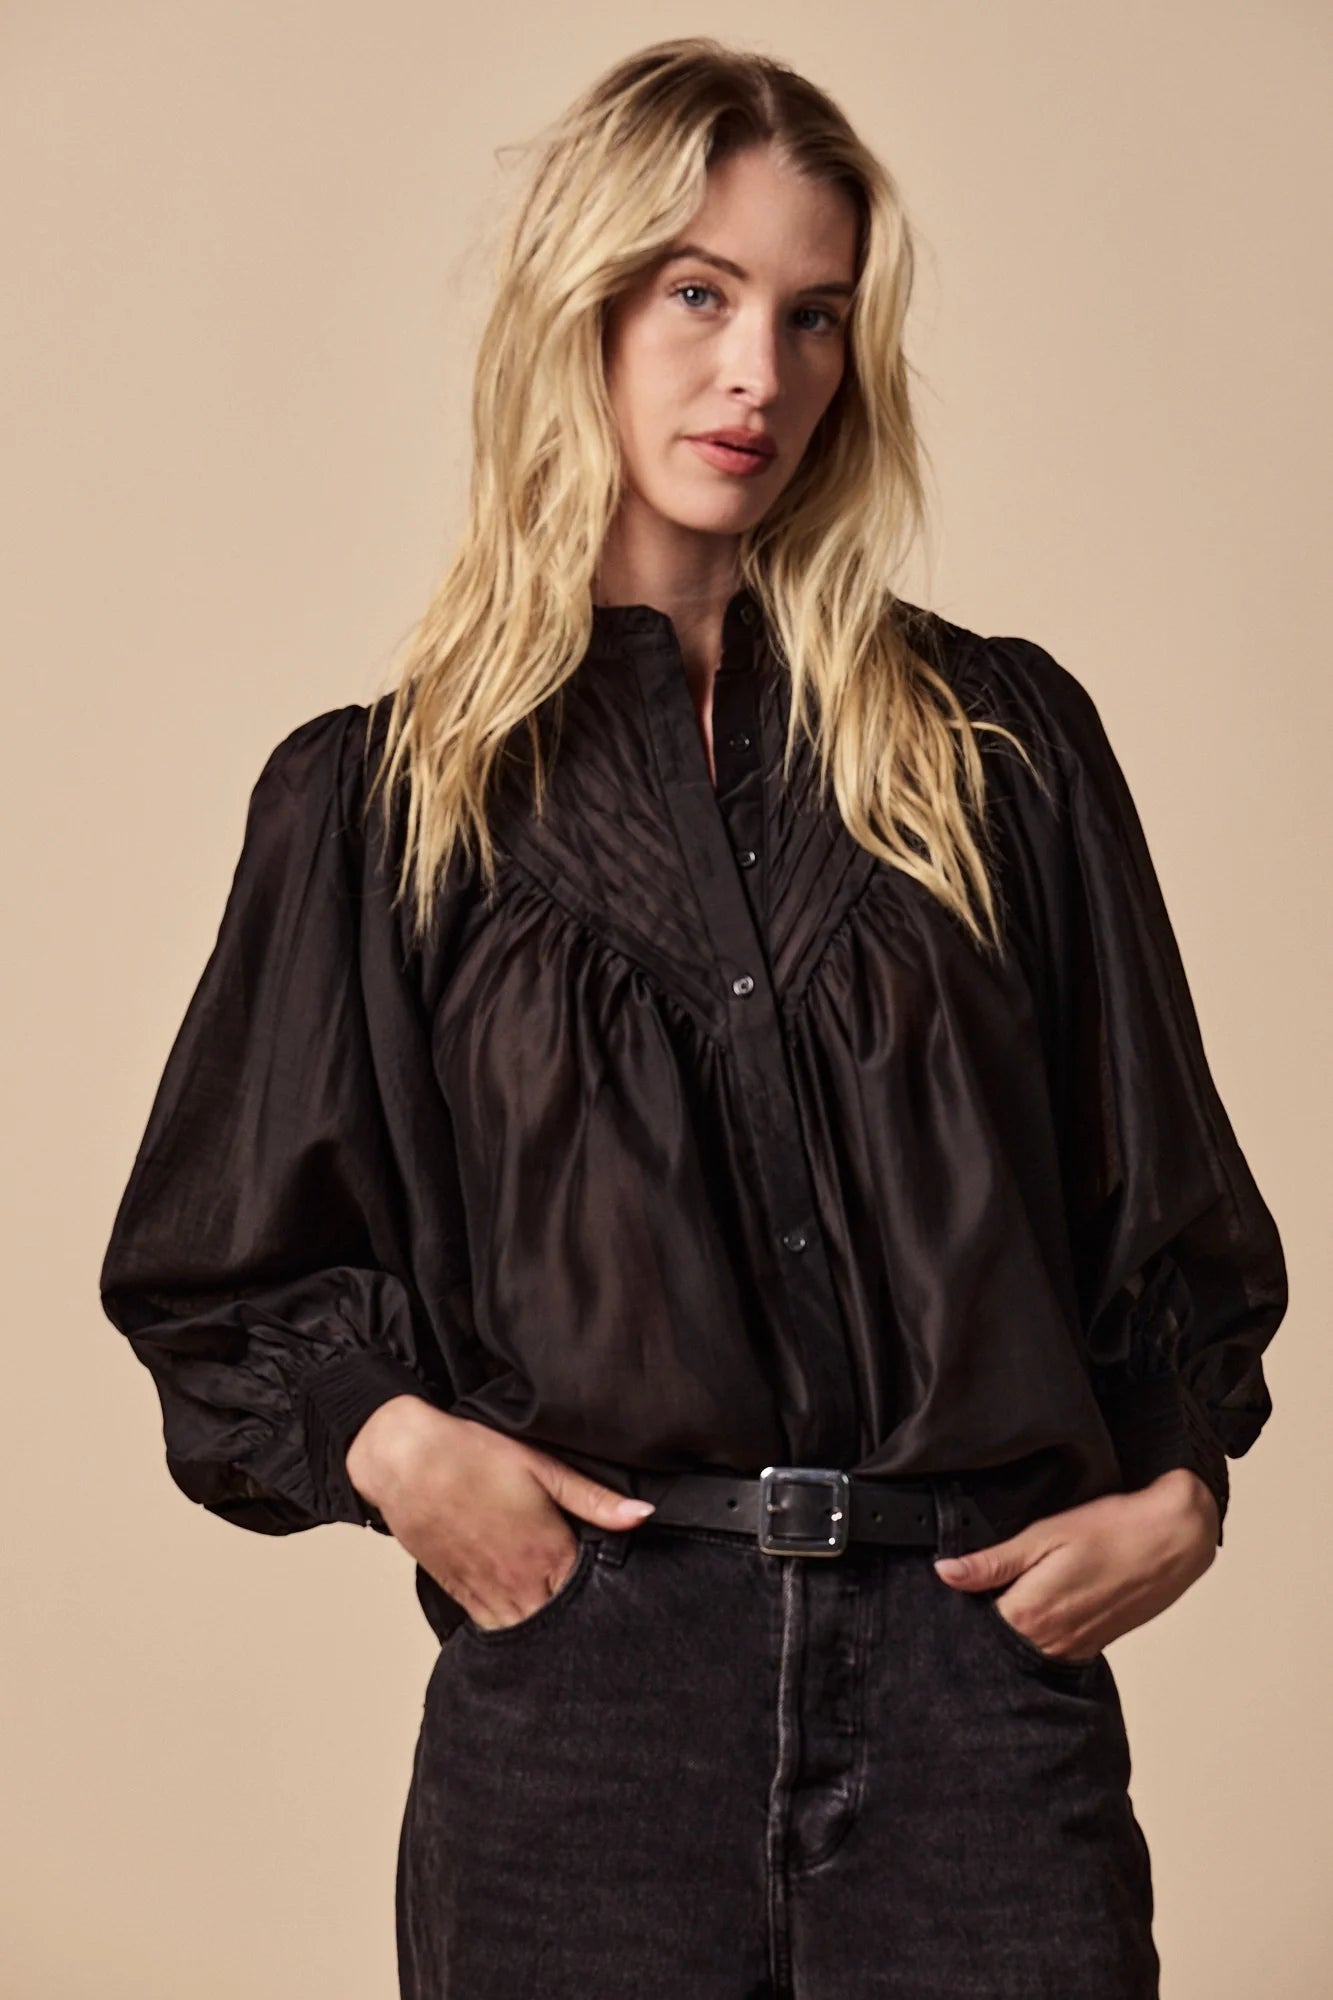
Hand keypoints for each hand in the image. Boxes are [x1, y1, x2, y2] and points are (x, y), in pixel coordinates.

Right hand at [344, 1397, 656, 1629]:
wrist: (407, 1461)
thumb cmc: (473, 1456)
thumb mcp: (543, 1467)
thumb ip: (594, 1499)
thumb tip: (643, 1516)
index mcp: (549, 1553)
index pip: (592, 1599)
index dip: (612, 1604)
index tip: (628, 1607)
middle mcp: (520, 1583)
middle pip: (561, 1626)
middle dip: (581, 1629)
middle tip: (602, 1629)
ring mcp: (487, 1594)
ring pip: (527, 1637)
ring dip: (547, 1636)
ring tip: (568, 1635)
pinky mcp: (461, 1595)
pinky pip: (493, 1630)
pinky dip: (511, 1632)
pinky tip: (524, 1622)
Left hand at [932, 1469, 1219, 1661]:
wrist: (1174, 1539)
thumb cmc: (1112, 1530)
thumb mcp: (1044, 1535)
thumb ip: (993, 1562)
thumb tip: (945, 1574)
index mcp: (1030, 1613)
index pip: (973, 1627)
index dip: (956, 1610)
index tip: (946, 1589)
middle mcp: (1051, 1642)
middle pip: (997, 1643)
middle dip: (980, 1623)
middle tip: (971, 1591)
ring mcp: (1075, 1648)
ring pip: (1025, 1648)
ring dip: (1011, 1628)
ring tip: (1005, 1594)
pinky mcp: (1093, 1644)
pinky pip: (1053, 1647)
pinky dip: (1039, 1631)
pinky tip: (1038, 1604)